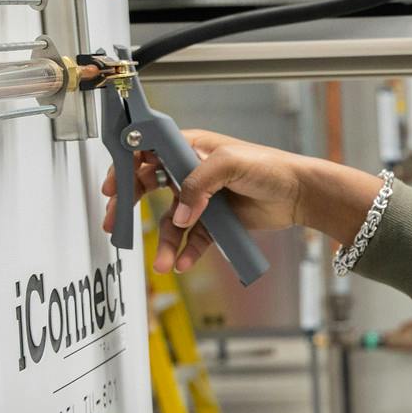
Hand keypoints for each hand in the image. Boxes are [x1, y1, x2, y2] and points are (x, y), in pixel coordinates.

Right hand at [97, 129, 378, 272]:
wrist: (298, 194)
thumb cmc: (268, 167)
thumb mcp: (229, 164)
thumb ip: (198, 184)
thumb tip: (180, 214)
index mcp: (190, 148)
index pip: (149, 154)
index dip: (128, 168)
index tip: (113, 186)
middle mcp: (190, 172)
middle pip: (149, 188)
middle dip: (129, 207)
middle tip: (113, 223)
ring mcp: (201, 199)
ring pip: (171, 222)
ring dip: (163, 243)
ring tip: (162, 263)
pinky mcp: (214, 222)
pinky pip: (192, 240)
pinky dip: (185, 252)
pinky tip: (182, 264)